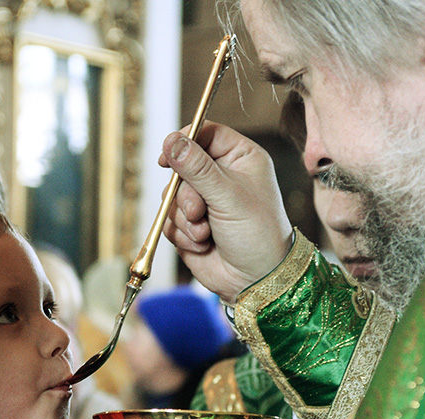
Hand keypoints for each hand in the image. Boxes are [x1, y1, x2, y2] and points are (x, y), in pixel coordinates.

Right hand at [160, 122, 293, 301]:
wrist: (256, 280)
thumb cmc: (257, 233)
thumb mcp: (228, 195)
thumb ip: (197, 168)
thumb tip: (171, 140)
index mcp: (240, 158)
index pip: (205, 134)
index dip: (184, 142)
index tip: (167, 156)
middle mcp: (221, 176)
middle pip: (182, 167)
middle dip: (186, 194)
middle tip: (199, 211)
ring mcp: (204, 201)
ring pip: (171, 196)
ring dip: (184, 218)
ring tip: (204, 233)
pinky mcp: (190, 225)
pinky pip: (169, 220)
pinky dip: (182, 234)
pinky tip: (203, 244)